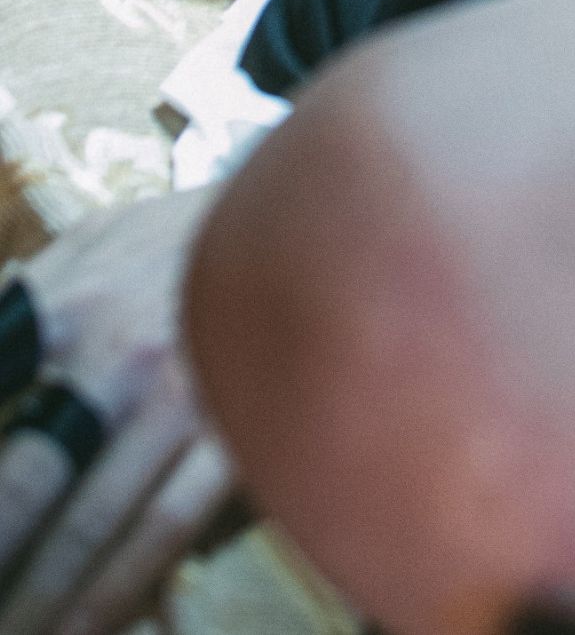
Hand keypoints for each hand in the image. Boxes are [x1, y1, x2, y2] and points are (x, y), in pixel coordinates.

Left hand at [0, 195, 236, 634]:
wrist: (308, 215)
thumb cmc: (176, 244)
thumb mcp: (89, 246)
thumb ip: (19, 303)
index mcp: (68, 306)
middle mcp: (119, 356)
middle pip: (26, 479)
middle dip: (1, 546)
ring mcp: (183, 399)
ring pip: (94, 522)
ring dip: (48, 594)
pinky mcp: (236, 434)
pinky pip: (170, 529)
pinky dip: (122, 590)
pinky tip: (93, 626)